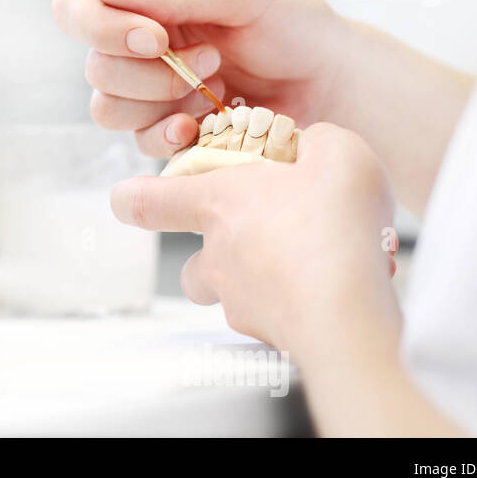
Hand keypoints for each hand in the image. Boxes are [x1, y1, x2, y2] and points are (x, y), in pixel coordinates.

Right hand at [52, 0, 345, 157]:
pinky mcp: (166, 129)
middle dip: (151, 72)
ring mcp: (149, 89)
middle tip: (212, 59)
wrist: (332, 85)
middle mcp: (137, 42)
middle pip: (94, 67)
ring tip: (217, 88)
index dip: (99, 27)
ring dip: (162, 101)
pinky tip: (207, 125)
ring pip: (108, 109)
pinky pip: (139, 142)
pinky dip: (171, 135)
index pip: (77, 6)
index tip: (153, 37)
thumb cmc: (294, 25)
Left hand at [109, 123, 399, 360]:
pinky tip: (338, 291)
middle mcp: (218, 258)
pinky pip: (276, 319)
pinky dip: (298, 305)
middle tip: (261, 240)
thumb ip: (318, 142)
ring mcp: (240, 302)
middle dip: (217, 255)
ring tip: (307, 267)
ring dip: (258, 284)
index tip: (125, 196)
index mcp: (218, 204)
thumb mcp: (337, 154)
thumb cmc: (332, 226)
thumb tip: (314, 146)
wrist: (351, 309)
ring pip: (232, 296)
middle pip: (192, 265)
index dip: (133, 198)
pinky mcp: (271, 336)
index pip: (148, 202)